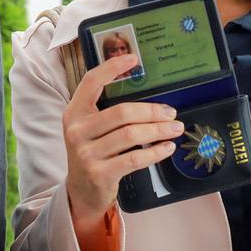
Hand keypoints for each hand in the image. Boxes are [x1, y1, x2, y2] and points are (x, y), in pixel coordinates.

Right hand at [63, 53, 181, 223]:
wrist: (81, 191)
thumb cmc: (93, 153)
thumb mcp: (90, 129)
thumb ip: (107, 111)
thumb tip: (149, 96)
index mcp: (74, 113)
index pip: (91, 82)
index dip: (111, 68)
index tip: (133, 58)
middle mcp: (77, 131)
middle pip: (121, 112)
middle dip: (152, 111)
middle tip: (171, 113)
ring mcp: (86, 153)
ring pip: (131, 134)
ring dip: (159, 130)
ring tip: (175, 129)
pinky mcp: (100, 173)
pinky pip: (135, 158)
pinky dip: (156, 152)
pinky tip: (167, 148)